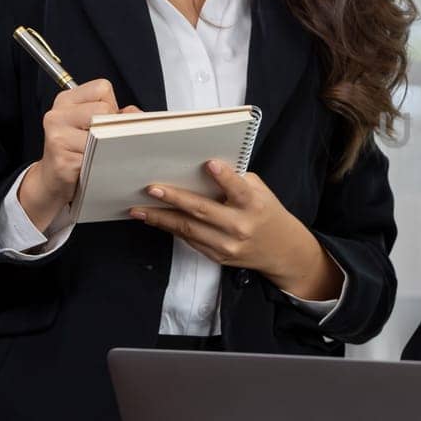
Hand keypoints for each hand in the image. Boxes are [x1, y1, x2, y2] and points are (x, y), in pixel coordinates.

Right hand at [19, 79, 138, 230]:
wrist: (52, 179)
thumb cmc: (76, 149)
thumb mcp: (92, 123)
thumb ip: (116, 114)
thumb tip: (137, 114)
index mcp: (66, 101)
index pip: (102, 88)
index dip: (111, 104)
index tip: (103, 120)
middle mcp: (57, 115)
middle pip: (104, 109)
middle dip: (111, 126)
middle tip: (101, 140)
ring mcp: (58, 137)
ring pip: (102, 133)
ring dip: (108, 146)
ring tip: (98, 152)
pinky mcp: (63, 160)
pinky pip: (96, 157)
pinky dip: (102, 163)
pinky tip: (93, 165)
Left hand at [130, 161, 342, 297]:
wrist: (281, 250)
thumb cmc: (266, 213)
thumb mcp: (260, 192)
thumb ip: (236, 182)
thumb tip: (202, 169)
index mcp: (254, 205)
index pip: (239, 189)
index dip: (225, 177)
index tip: (210, 164)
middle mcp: (240, 226)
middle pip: (203, 211)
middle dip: (175, 199)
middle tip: (151, 189)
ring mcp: (228, 244)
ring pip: (189, 229)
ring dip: (161, 218)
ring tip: (139, 209)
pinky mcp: (218, 256)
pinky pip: (190, 240)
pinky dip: (170, 228)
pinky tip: (154, 219)